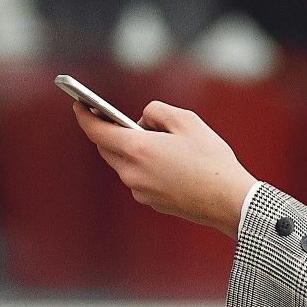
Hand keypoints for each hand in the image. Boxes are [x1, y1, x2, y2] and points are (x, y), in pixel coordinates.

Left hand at [71, 100, 256, 239]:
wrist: (227, 200)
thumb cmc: (210, 159)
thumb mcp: (186, 121)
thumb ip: (156, 111)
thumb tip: (142, 121)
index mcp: (137, 149)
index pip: (97, 131)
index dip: (85, 116)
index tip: (79, 104)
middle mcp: (131, 173)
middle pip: (107, 148)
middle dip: (108, 131)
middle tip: (114, 117)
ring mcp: (139, 191)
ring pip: (123, 164)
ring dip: (129, 149)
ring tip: (151, 138)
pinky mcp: (150, 202)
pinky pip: (138, 178)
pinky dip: (143, 165)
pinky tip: (165, 160)